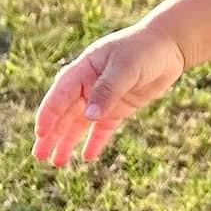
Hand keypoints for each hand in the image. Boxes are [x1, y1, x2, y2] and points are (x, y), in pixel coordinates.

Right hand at [33, 20, 186, 166]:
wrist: (170, 46)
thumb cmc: (144, 49)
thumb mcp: (125, 67)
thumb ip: (107, 91)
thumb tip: (89, 117)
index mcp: (83, 70)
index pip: (60, 95)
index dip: (49, 114)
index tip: (41, 133)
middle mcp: (88, 85)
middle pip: (65, 114)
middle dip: (52, 135)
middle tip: (39, 156)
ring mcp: (103, 98)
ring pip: (80, 124)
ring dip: (68, 142)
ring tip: (58, 163)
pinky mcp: (119, 108)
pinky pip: (103, 129)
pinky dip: (95, 142)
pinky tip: (87, 158)